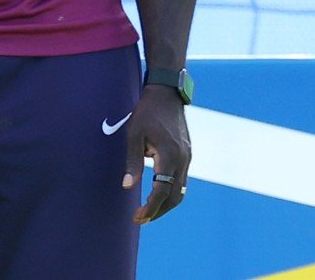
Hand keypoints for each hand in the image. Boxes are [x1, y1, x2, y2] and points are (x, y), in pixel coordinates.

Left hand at [122, 85, 190, 222]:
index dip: (151, 206)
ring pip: (181, 190)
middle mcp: (183, 159)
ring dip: (165, 203)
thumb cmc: (146, 112)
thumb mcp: (133, 135)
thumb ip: (132, 161)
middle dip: (159, 211)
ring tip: (147, 211)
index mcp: (170, 155)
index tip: (138, 217)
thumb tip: (127, 186)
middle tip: (140, 219)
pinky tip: (157, 194)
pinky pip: (181, 179)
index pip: (162, 190)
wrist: (167, 94)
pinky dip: (170, 191)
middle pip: (175, 196)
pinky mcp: (187, 154)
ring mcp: (188, 157)